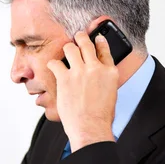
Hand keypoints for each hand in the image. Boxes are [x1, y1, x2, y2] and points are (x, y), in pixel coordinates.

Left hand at [47, 31, 117, 151]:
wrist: (90, 126)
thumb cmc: (100, 116)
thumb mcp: (111, 93)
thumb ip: (104, 79)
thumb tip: (97, 75)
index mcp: (110, 72)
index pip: (104, 50)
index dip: (99, 41)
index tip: (96, 38)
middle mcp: (95, 68)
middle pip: (86, 44)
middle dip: (81, 37)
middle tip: (77, 36)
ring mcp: (80, 71)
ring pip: (70, 48)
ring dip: (67, 48)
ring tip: (65, 50)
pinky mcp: (65, 78)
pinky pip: (55, 63)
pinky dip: (53, 64)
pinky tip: (53, 67)